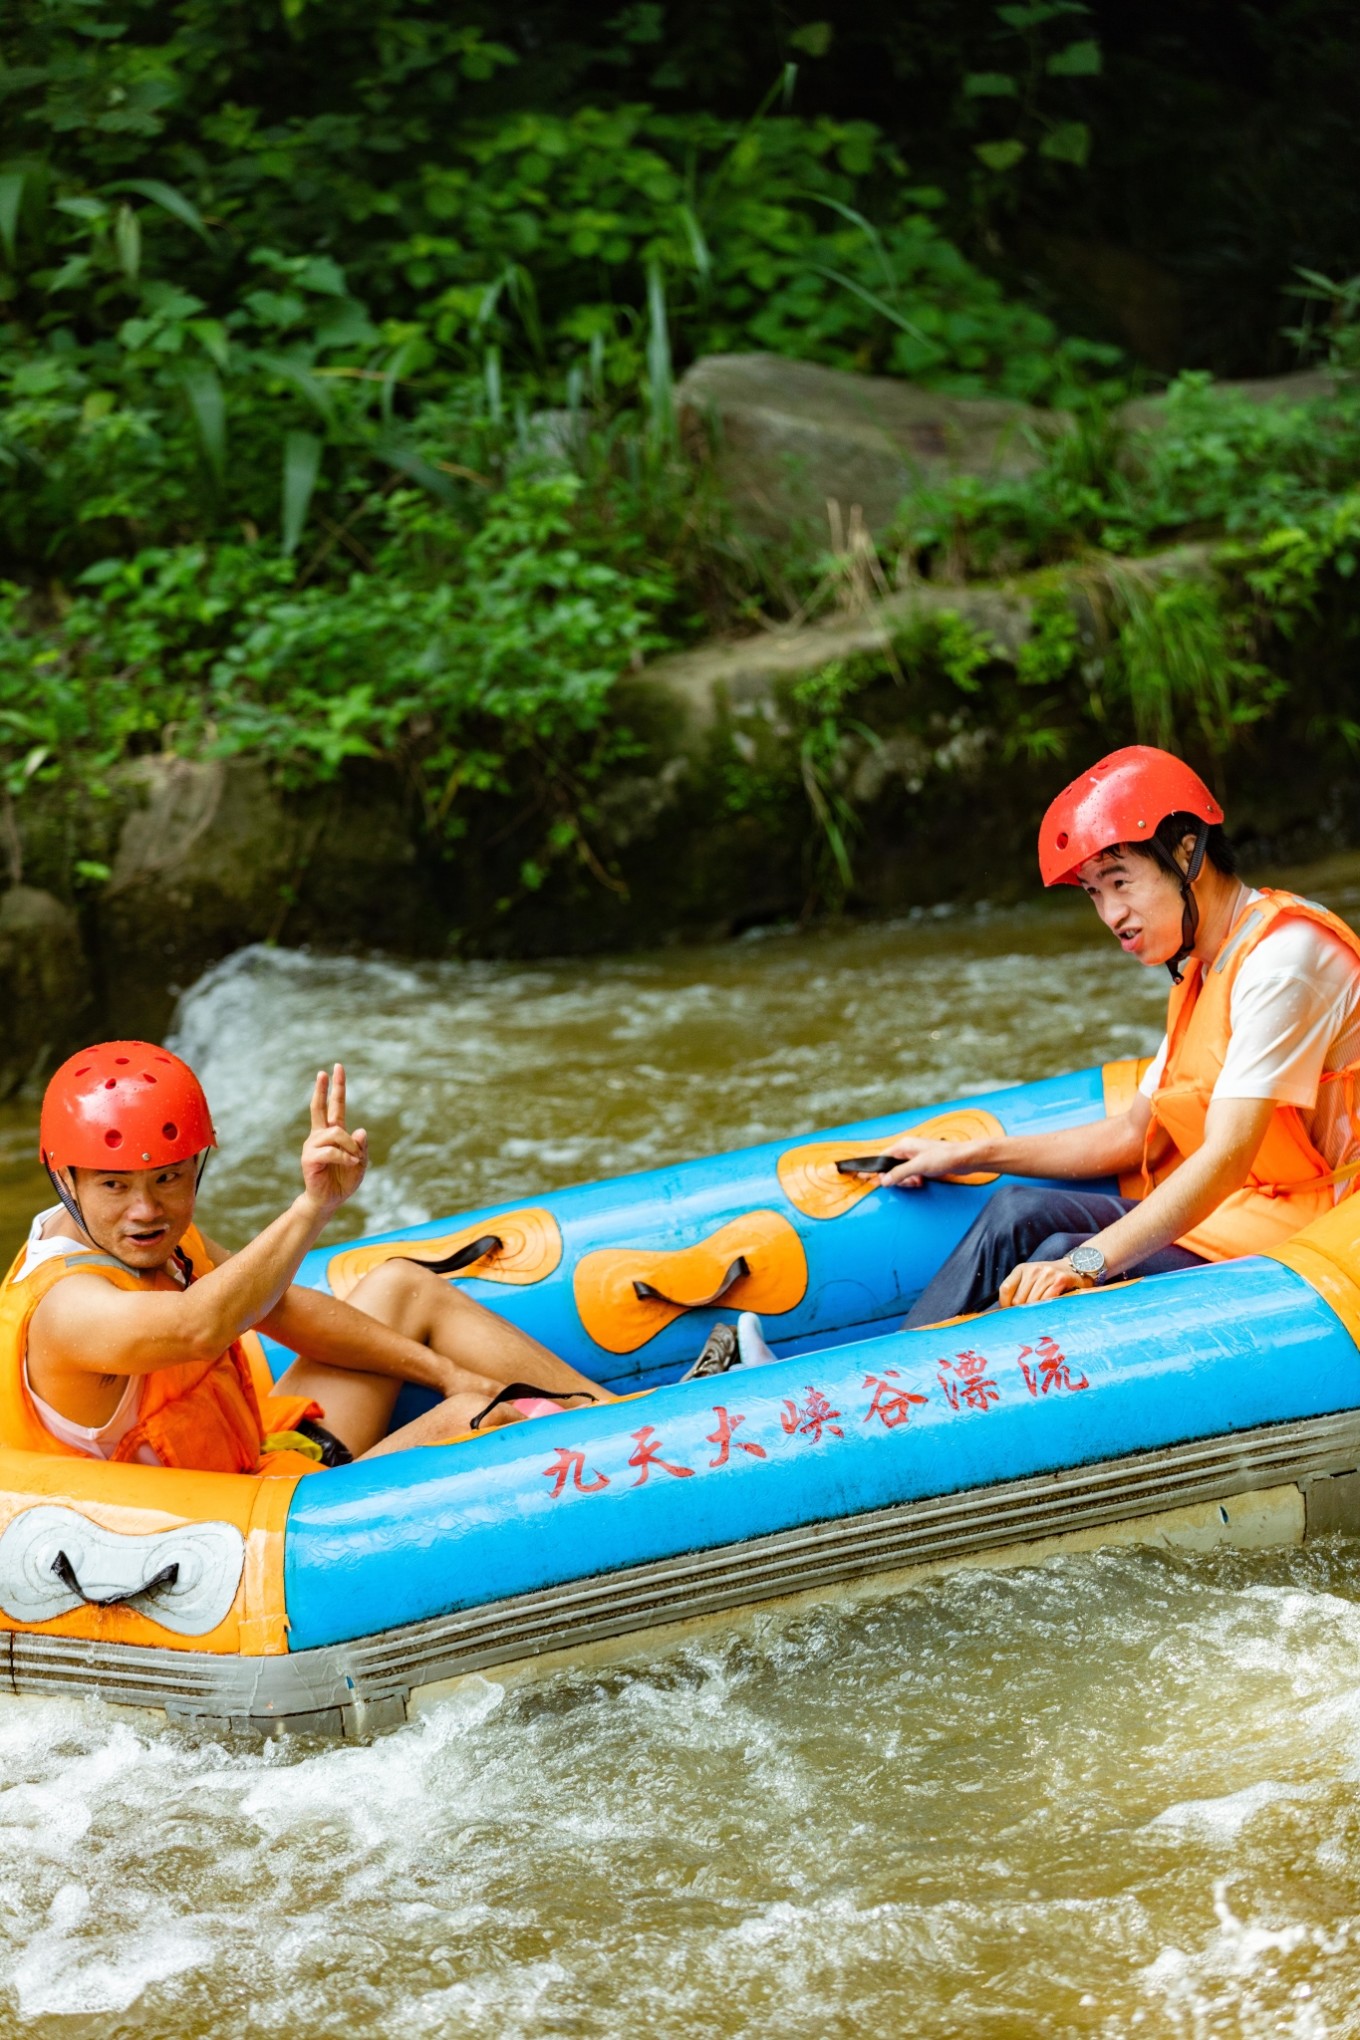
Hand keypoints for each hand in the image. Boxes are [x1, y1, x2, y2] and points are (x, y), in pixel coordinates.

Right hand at [299, 1064, 367, 1216]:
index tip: (335, 1068)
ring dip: (351, 1147)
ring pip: (336, 1134)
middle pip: (320, 1107)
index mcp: (332, 1133)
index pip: (334, 1106)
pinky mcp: (309, 1158)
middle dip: (324, 1088)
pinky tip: (350, 1164)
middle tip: (325, 1071)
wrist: (328, 1201)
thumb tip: (361, 1131)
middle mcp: (320, 1135)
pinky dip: (345, 1157)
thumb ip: (361, 1148)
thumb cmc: (343, 1181)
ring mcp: (313, 1146)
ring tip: (354, 1161)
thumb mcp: (360, 1163)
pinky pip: (331, 1151)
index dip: (336, 1088)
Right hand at [870, 1136, 980, 1189]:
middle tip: (908, 1182)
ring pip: (902, 1172)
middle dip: (897, 1178)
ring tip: (917, 1182)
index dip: (875, 1169)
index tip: (864, 1177)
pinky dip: (914, 1180)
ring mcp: (916, 1157)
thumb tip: (885, 1180)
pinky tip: (921, 1181)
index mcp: (904, 1145)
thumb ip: (900, 1173)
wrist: (965, 1159)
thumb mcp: (918, 1166)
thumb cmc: (944, 1157)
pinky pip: (911, 1175)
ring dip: (907, 1180)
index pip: (882, 1157)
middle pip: (891, 1167)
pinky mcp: (924, 1164)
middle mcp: (908, 1150)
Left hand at [997, 1258, 1094, 1309]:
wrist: (1077, 1266)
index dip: (1005, 1304)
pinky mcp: (1060, 1279)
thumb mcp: (1031, 1279)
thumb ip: (1019, 1291)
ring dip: (1035, 1312)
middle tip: (1028, 1318)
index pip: (1005, 1289)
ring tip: (1040, 1315)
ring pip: (1033, 1302)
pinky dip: (1047, 1309)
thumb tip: (1005, 1310)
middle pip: (1018, 1299)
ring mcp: (1047, 1274)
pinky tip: (1050, 1310)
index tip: (1011, 1313)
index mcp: (1021, 1269)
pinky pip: (1048, 1300)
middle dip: (1022, 1312)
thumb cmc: (1050, 1278)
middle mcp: (1033, 1269)